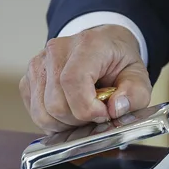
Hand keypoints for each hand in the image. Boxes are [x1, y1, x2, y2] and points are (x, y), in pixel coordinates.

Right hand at [20, 24, 151, 133]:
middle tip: (97, 114)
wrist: (104, 45)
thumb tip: (116, 109)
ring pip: (42, 113)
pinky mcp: (29, 78)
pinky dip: (54, 121)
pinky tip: (70, 111)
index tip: (104, 115)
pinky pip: (35, 112)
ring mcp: (39, 63)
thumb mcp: (139, 77)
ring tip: (83, 113)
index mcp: (88, 45)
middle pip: (56, 104)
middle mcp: (57, 50)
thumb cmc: (119, 61)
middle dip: (79, 120)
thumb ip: (134, 95)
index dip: (86, 109)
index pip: (72, 81)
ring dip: (65, 124)